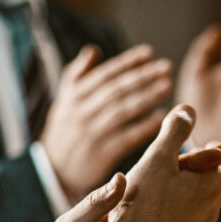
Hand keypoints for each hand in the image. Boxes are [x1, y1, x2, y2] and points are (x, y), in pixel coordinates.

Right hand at [40, 44, 172, 201]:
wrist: (53, 172)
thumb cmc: (65, 132)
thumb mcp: (64, 102)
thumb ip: (78, 76)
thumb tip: (94, 49)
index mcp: (74, 96)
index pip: (104, 74)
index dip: (127, 62)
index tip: (149, 52)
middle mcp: (81, 112)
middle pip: (116, 90)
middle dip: (142, 77)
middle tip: (166, 67)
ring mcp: (91, 134)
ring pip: (122, 111)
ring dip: (147, 97)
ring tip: (168, 87)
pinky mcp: (101, 155)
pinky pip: (126, 137)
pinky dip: (144, 127)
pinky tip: (161, 118)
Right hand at [105, 104, 220, 221]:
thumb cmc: (144, 203)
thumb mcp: (157, 159)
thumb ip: (175, 131)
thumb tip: (189, 109)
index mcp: (212, 186)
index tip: (202, 150)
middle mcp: (212, 211)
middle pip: (219, 186)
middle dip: (204, 173)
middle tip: (179, 166)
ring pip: (204, 207)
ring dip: (191, 196)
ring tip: (164, 189)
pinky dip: (180, 217)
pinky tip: (157, 215)